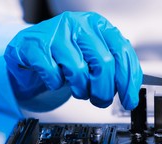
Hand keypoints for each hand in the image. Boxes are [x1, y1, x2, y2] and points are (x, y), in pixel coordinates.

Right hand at [4, 11, 141, 109]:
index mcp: (99, 26)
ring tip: (78, 90)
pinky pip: (53, 73)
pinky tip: (55, 80)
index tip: (129, 101)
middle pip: (104, 64)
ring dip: (81, 90)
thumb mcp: (94, 58)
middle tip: (101, 101)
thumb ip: (113, 69)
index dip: (128, 82)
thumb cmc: (67, 55)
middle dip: (105, 91)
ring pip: (79, 71)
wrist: (31, 49)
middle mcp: (80, 24)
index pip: (123, 53)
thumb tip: (130, 93)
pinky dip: (55, 84)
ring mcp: (57, 32)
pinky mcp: (36, 44)